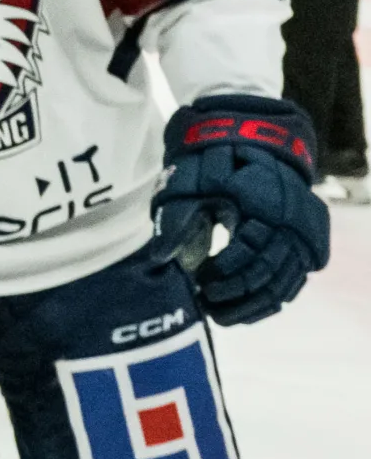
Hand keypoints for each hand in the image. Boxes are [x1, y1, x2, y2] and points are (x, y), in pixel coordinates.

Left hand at [150, 94, 329, 324]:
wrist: (249, 144)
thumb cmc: (212, 164)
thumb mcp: (191, 184)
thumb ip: (177, 220)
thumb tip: (159, 257)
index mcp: (263, 205)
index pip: (251, 252)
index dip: (225, 272)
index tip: (199, 282)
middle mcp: (288, 224)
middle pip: (270, 273)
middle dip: (237, 294)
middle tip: (206, 303)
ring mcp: (297, 237)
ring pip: (284, 284)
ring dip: (253, 305)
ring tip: (220, 315)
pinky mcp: (298, 248)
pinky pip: (291, 284)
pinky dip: (269, 302)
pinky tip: (244, 313)